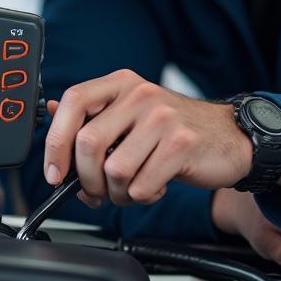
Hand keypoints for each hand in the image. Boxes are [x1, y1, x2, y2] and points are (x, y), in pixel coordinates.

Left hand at [43, 70, 254, 204]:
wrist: (229, 136)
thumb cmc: (173, 129)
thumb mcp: (130, 113)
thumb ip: (93, 114)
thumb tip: (51, 112)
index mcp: (121, 84)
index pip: (73, 102)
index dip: (55, 142)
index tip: (53, 172)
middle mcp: (140, 94)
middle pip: (88, 143)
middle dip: (86, 179)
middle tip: (96, 191)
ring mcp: (162, 118)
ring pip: (114, 170)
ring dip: (117, 193)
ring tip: (131, 187)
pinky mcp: (181, 145)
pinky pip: (142, 186)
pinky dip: (143, 196)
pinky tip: (155, 185)